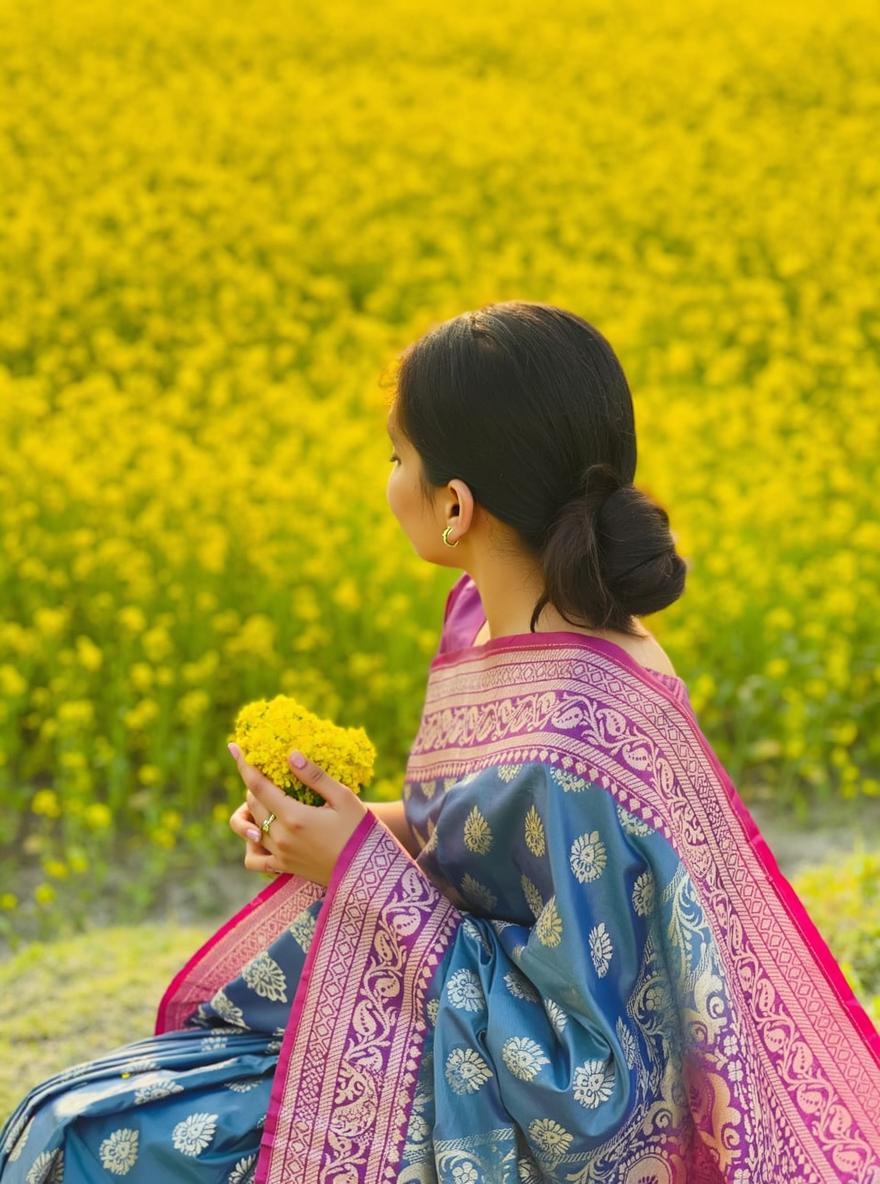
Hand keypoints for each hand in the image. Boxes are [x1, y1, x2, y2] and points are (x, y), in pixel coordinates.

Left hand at [227, 744, 368, 886]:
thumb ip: (315, 777)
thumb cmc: (360, 830)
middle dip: (255, 784)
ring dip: (254, 810)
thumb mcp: (343, 798)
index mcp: (294, 817)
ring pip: (252, 827)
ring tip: (268, 800)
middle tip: (268, 773)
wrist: (367, 871)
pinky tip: (262, 834)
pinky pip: (254, 859)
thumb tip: (290, 754)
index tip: (233, 747)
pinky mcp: (285, 868)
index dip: (244, 765)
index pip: (259, 786)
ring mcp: (281, 855)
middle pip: (253, 803)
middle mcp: (281, 837)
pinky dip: (252, 845)